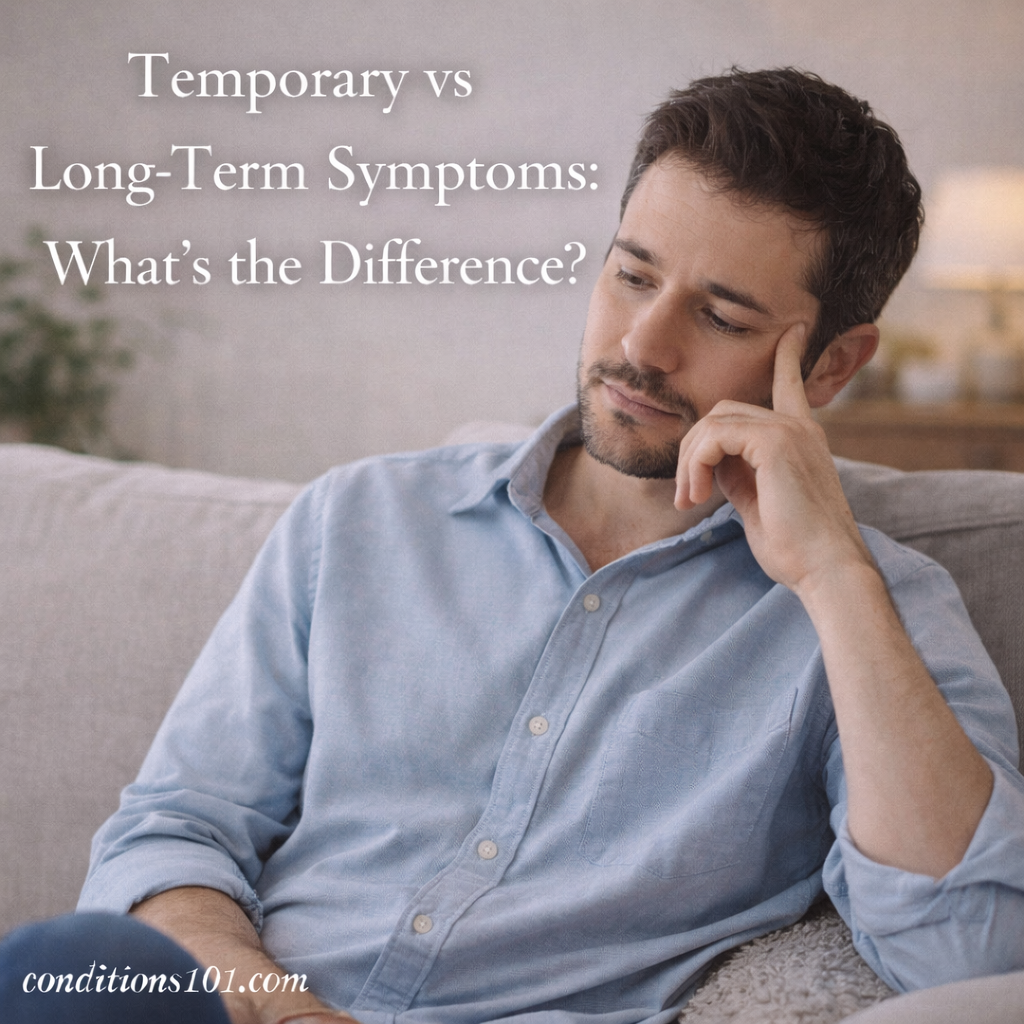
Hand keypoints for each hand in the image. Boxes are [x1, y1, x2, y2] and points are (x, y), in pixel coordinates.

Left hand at [673, 323, 872, 594]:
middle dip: (693, 451)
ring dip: (690, 462)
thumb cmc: (795, 547)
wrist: (826, 569)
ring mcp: (789, 430)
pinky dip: (696, 464)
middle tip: (687, 495)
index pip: (789, 384)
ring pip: (713, 422)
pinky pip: (714, 436)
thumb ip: (737, 473)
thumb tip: (710, 462)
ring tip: (690, 499)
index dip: (786, 356)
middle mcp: (798, 427)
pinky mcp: (775, 442)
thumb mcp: (757, 502)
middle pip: (722, 412)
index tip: (791, 330)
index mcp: (800, 437)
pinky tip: (699, 494)